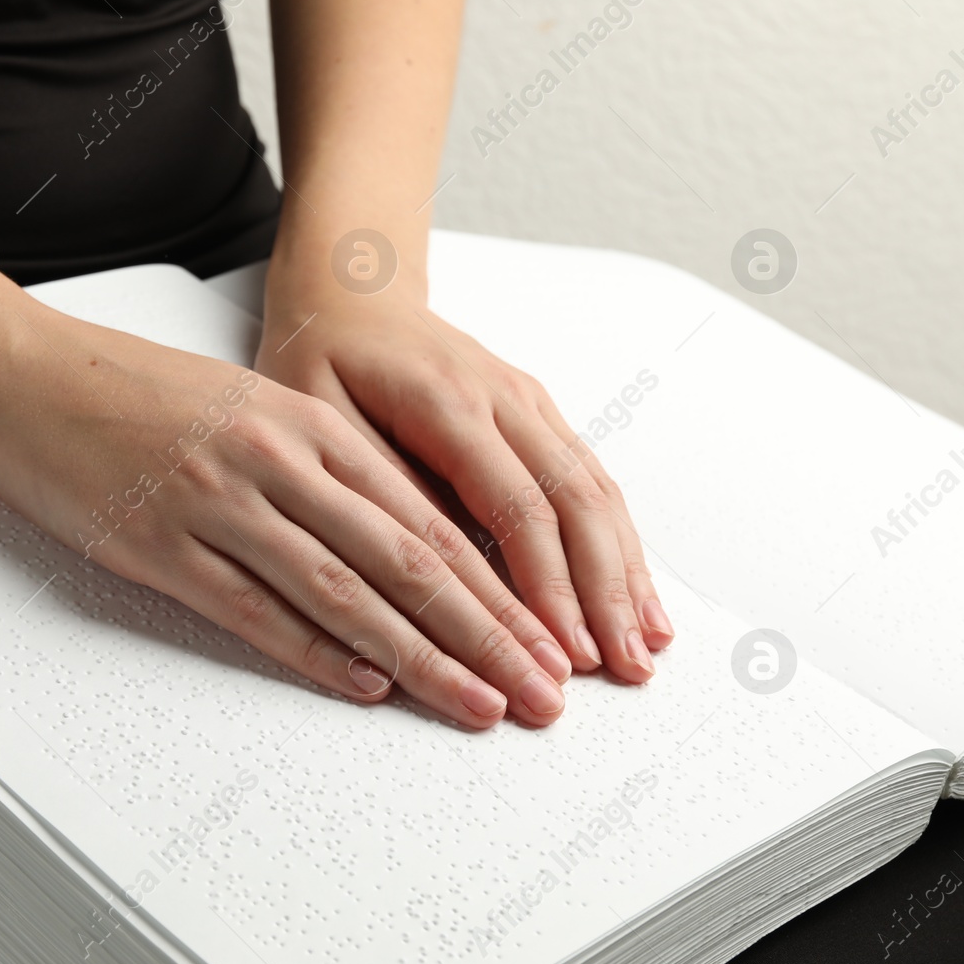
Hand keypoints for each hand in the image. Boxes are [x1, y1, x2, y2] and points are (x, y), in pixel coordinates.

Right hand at [0, 296, 578, 727]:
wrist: (23, 373)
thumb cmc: (131, 391)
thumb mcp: (245, 406)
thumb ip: (320, 466)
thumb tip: (396, 543)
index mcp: (306, 421)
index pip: (428, 518)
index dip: (498, 588)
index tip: (547, 637)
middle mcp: (277, 459)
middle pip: (409, 560)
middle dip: (490, 634)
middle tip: (547, 691)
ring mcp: (219, 502)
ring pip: (346, 592)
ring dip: (423, 658)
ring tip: (481, 705)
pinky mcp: (161, 545)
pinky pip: (255, 610)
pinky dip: (317, 654)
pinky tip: (367, 686)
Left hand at [254, 265, 673, 684]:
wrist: (351, 291)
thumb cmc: (321, 359)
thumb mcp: (318, 419)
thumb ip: (378, 489)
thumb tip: (432, 575)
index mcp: (447, 401)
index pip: (517, 507)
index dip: (547, 587)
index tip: (563, 653)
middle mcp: (504, 397)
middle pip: (576, 504)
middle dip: (604, 594)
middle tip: (622, 671)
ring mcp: (529, 404)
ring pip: (596, 492)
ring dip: (625, 574)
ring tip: (645, 649)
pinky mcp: (537, 416)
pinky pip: (589, 481)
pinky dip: (618, 544)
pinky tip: (633, 597)